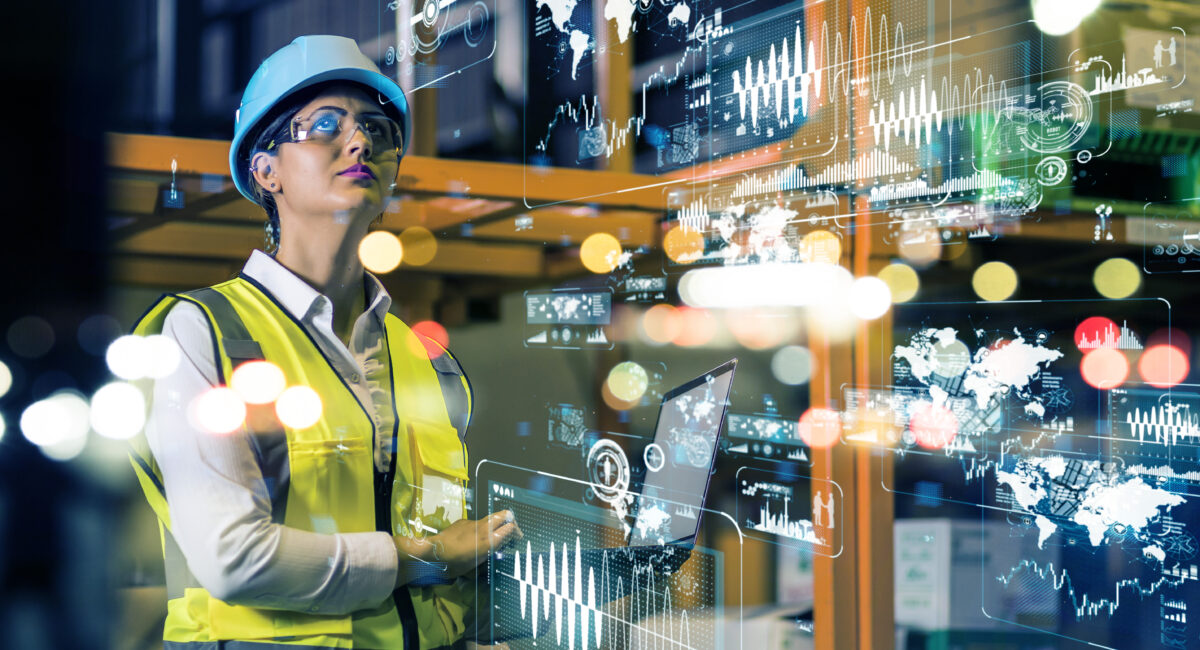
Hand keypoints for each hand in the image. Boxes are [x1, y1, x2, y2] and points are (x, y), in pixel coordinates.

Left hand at [395, 511, 522, 583]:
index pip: (510, 528)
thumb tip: (491, 556)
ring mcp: (473, 523)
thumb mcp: (473, 567)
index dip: (516, 532)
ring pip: (490, 517)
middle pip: (504, 515)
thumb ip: (486, 558)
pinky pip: (476, 522)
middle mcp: (484, 528)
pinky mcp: (463, 521)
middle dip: (511, 520)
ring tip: (491, 535)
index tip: (517, 539)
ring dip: (495, 524)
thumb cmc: (453, 564)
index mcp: (489, 541)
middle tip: (511, 530)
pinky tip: (471, 539)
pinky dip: (479, 528)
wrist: (433, 552)